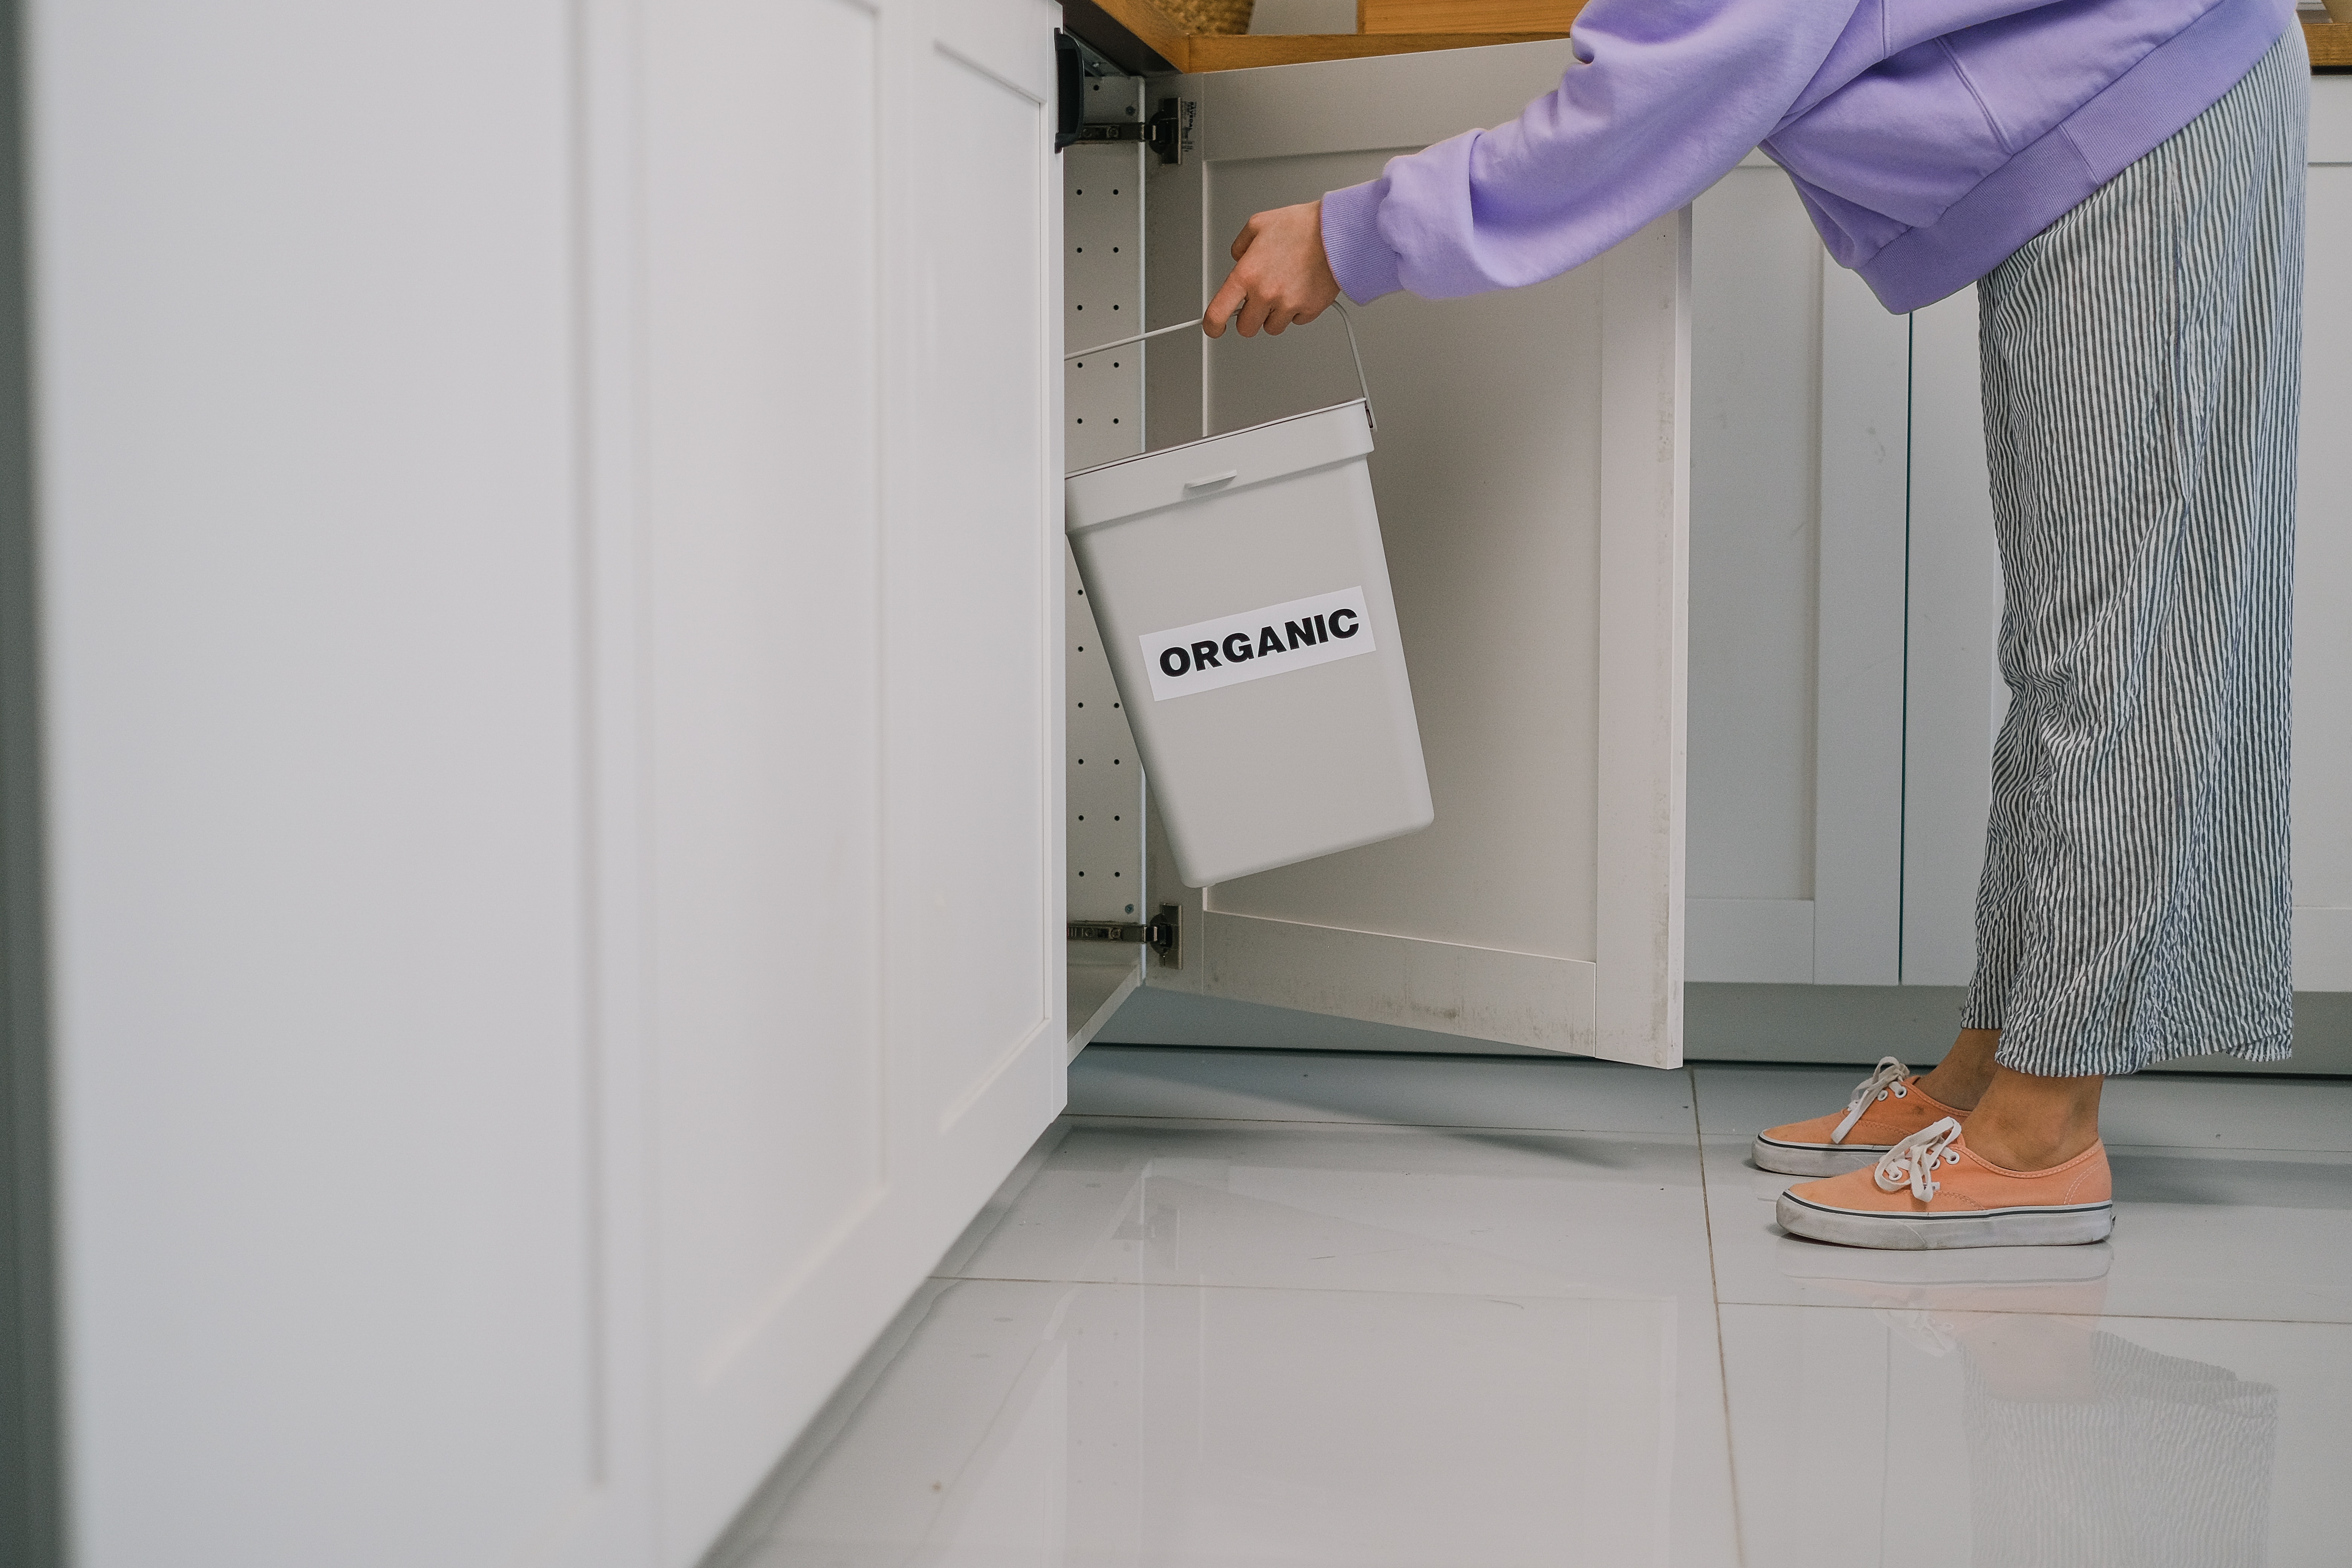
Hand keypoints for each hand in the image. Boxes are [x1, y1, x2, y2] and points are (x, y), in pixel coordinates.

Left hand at [1204, 200, 1340, 337]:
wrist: (1337, 231)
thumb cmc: (1302, 226)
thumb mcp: (1259, 224)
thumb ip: (1241, 246)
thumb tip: (1238, 259)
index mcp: (1246, 275)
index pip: (1217, 313)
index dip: (1212, 326)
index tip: (1214, 327)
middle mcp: (1265, 293)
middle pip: (1246, 328)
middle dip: (1250, 317)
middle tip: (1260, 299)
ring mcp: (1288, 305)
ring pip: (1272, 327)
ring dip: (1275, 314)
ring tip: (1286, 288)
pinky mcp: (1309, 310)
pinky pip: (1297, 321)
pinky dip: (1298, 310)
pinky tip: (1302, 288)